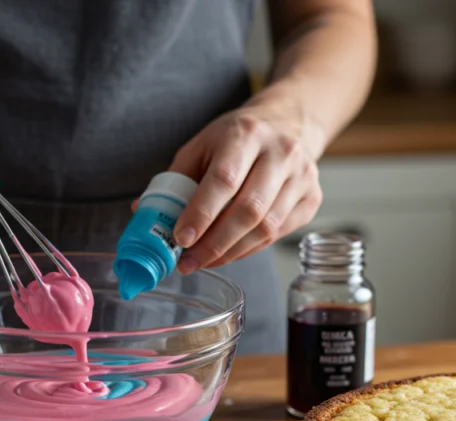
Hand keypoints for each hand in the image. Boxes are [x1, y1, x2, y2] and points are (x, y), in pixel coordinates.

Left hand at [167, 104, 322, 273]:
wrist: (289, 123)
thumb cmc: (237, 138)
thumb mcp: (203, 145)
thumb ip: (176, 179)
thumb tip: (143, 213)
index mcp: (246, 134)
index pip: (224, 180)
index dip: (201, 213)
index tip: (180, 239)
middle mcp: (281, 153)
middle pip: (249, 210)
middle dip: (214, 244)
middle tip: (188, 262)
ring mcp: (303, 177)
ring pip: (266, 228)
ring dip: (230, 252)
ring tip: (204, 261)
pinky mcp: (312, 199)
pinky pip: (279, 235)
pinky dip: (249, 250)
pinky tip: (228, 253)